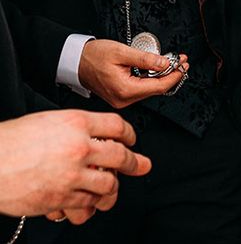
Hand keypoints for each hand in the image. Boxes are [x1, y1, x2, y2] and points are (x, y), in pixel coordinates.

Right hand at [0, 110, 150, 217]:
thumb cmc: (12, 140)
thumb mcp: (50, 120)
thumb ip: (77, 127)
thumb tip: (96, 135)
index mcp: (77, 123)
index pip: (117, 126)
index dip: (129, 133)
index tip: (132, 139)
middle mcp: (79, 147)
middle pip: (120, 156)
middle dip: (135, 163)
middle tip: (141, 165)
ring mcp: (71, 175)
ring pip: (108, 184)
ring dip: (113, 189)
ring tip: (113, 190)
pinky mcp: (60, 198)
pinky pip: (86, 204)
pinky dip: (90, 206)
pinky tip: (90, 204)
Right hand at [79, 39, 188, 108]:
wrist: (75, 61)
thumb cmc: (93, 56)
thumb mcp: (121, 52)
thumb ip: (145, 59)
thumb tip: (165, 63)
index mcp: (124, 90)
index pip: (158, 86)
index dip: (174, 75)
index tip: (183, 64)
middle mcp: (123, 99)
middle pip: (156, 89)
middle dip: (171, 74)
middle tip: (181, 61)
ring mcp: (121, 99)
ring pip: (149, 89)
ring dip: (162, 76)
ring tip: (172, 62)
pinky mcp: (120, 95)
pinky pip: (141, 88)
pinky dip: (151, 78)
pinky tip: (157, 69)